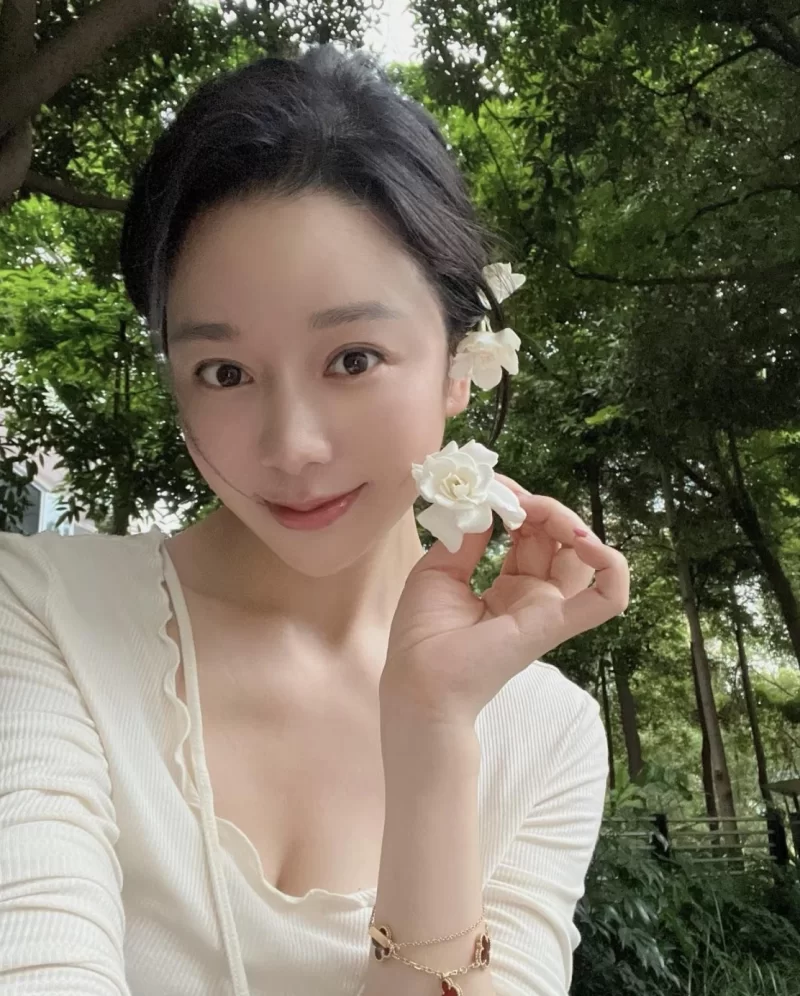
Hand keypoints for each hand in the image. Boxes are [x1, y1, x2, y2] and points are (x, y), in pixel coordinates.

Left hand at [379, 476, 629, 729]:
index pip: (531, 533)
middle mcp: (534, 595)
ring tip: (538, 512)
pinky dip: (613, 569)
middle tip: (515, 499)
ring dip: (569, 522)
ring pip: (583, 557)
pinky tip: (591, 544)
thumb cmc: (423, 635)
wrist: (418, 683)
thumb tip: (488, 499)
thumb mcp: (440, 568)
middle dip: (543, 508)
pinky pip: (606, 599)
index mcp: (508, 585)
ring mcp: (547, 609)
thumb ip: (469, 534)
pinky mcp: (554, 624)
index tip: (494, 487)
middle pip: (559, 539)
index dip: (518, 504)